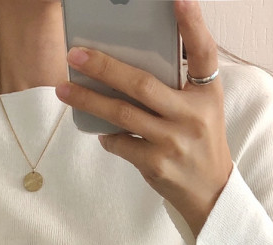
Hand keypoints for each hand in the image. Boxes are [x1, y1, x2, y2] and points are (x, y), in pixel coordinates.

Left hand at [56, 0, 232, 237]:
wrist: (208, 191)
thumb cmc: (198, 141)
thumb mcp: (201, 107)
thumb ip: (177, 85)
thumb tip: (128, 61)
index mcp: (207, 93)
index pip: (203, 53)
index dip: (192, 24)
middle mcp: (192, 115)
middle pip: (143, 84)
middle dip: (105, 67)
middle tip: (75, 54)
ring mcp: (173, 141)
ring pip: (122, 114)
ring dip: (88, 100)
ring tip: (64, 88)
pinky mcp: (156, 164)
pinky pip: (119, 143)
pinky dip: (106, 135)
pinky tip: (99, 131)